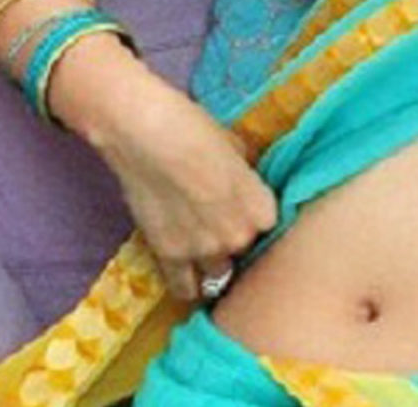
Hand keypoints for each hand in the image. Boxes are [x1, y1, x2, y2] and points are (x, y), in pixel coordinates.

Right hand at [85, 73, 278, 303]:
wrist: (148, 134)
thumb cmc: (195, 130)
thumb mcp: (237, 150)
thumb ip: (245, 180)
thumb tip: (244, 186)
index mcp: (261, 209)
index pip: (269, 228)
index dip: (254, 220)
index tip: (245, 214)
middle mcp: (238, 236)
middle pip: (244, 251)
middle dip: (235, 243)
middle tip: (220, 230)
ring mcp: (203, 250)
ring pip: (218, 275)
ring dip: (213, 267)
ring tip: (207, 260)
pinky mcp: (169, 256)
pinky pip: (184, 286)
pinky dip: (187, 287)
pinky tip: (190, 286)